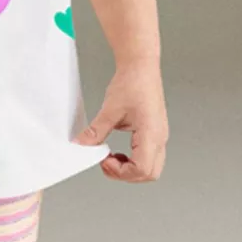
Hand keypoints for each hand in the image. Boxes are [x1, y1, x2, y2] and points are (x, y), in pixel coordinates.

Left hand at [76, 60, 168, 182]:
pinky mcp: (155, 133)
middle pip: (149, 173)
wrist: (141, 66)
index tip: (104, 160)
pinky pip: (149, 157)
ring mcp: (159, 136)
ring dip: (130, 169)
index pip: (142, 169)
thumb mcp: (110, 109)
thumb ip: (96, 131)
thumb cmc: (133, 82)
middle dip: (126, 174)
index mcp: (151, 133)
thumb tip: (82, 145)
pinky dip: (133, 161)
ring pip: (151, 168)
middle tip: (106, 163)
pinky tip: (119, 152)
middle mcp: (160, 137)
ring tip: (111, 157)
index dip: (121, 171)